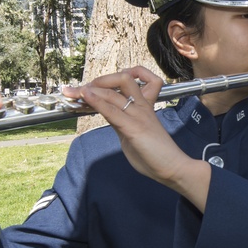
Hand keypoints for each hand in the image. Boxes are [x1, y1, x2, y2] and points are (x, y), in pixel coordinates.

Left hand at [63, 67, 210, 209]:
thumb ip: (121, 123)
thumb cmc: (155, 155)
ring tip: (73, 92)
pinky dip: (97, 101)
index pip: (128, 82)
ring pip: (114, 92)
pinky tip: (86, 96)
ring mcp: (138, 115)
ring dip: (90, 90)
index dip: (107, 82)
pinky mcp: (134, 127)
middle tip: (77, 89)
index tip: (89, 89)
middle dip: (97, 81)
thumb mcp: (132, 134)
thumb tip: (109, 118)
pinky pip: (113, 110)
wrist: (173, 167)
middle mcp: (141, 106)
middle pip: (121, 79)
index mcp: (143, 106)